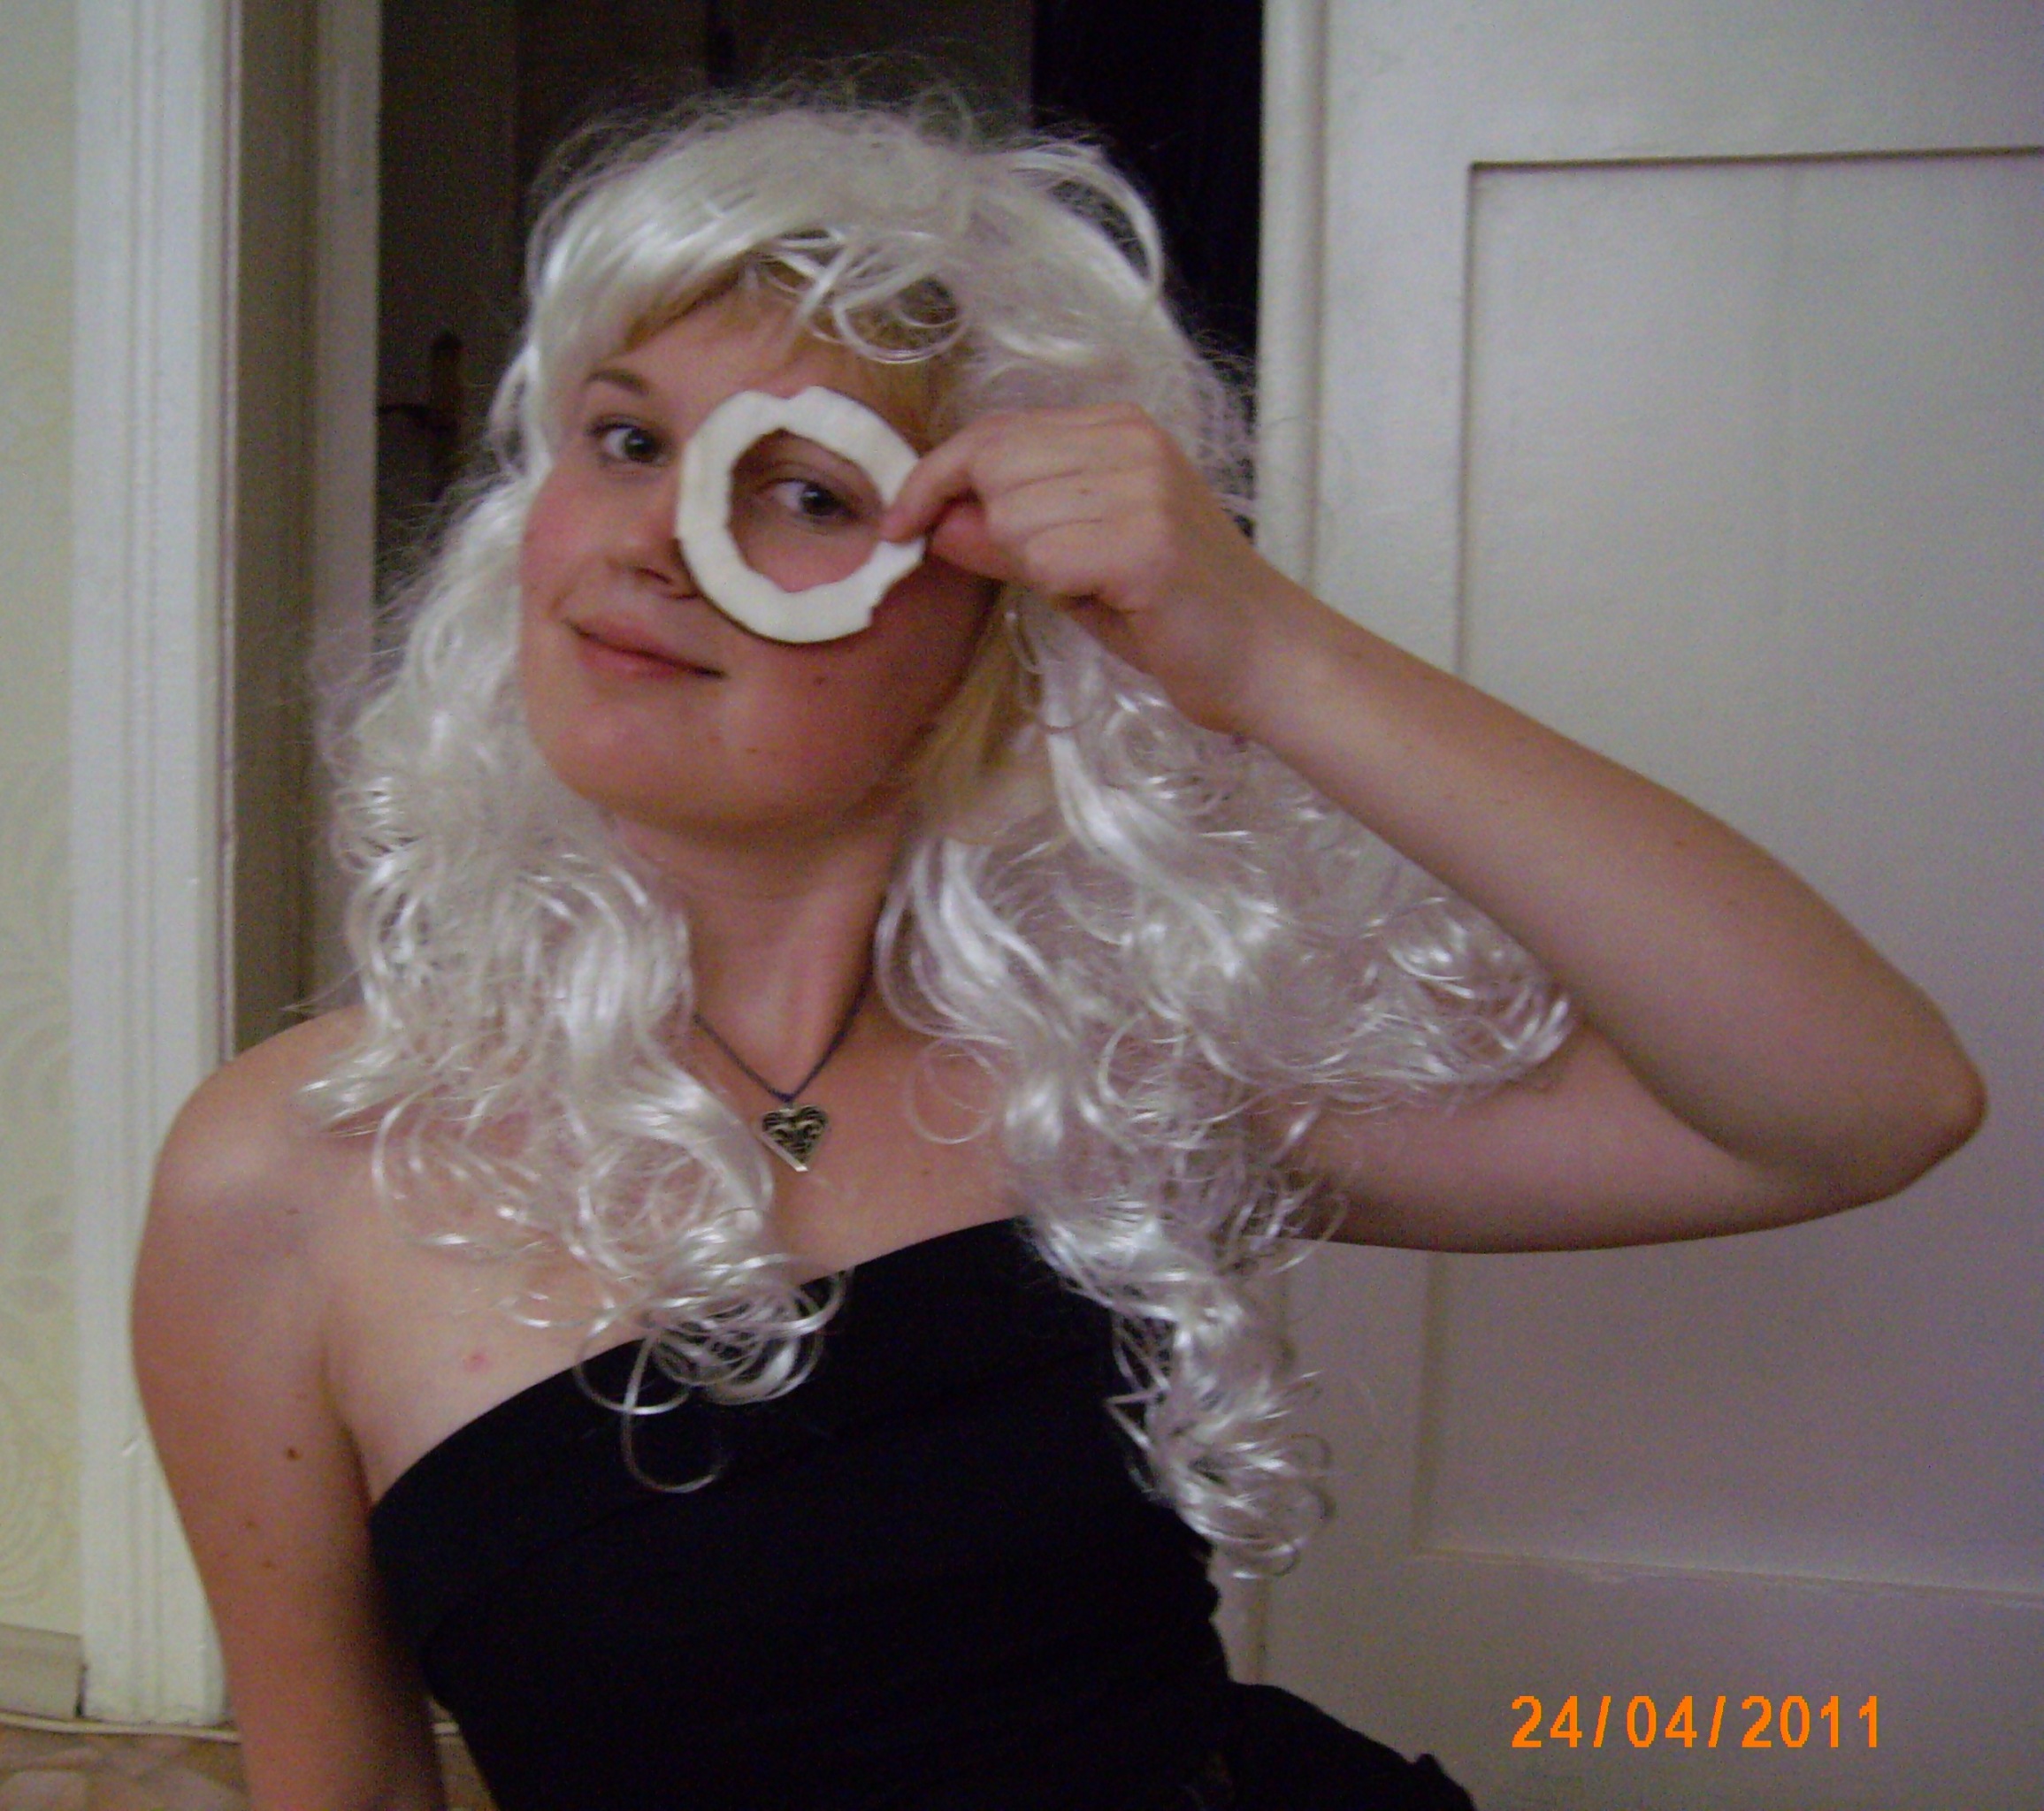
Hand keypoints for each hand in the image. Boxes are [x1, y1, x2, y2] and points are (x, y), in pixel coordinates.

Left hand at [882, 404, 1310, 734]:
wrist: (1263, 656)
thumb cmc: (1171, 613)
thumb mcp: (1076, 562)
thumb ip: (1006, 535)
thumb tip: (935, 520)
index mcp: (1117, 428)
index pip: (992, 432)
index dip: (934, 478)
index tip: (900, 525)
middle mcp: (1130, 440)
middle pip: (992, 467)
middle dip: (991, 531)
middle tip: (1052, 574)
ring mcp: (1141, 485)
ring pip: (1012, 517)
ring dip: (1035, 567)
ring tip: (1098, 585)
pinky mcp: (1145, 540)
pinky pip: (1044, 558)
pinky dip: (1059, 588)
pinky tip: (1110, 598)